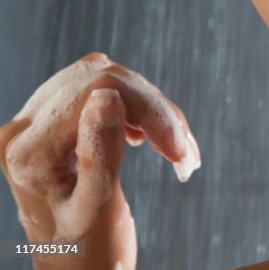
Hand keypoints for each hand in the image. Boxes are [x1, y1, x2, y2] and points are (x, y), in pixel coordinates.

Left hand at [0, 52, 200, 268]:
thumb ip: (100, 150)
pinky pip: (100, 92)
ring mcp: (34, 125)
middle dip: (154, 109)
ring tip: (175, 148)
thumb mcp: (98, 207)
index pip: (95, 91)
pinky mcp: (52, 125)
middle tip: (183, 152)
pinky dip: (135, 112)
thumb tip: (108, 94)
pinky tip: (144, 139)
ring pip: (105, 80)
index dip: (148, 109)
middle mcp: (22, 131)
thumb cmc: (88, 255)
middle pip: (100, 79)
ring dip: (149, 109)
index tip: (180, 150)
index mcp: (27, 152)